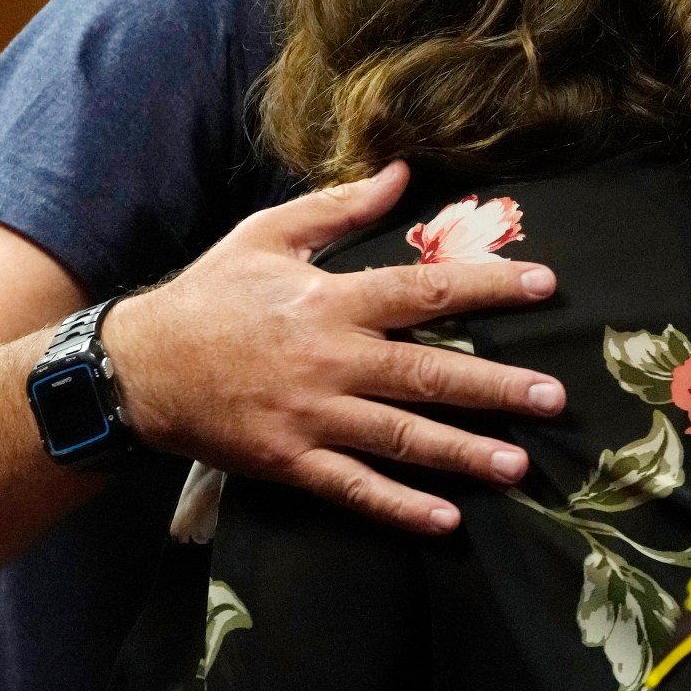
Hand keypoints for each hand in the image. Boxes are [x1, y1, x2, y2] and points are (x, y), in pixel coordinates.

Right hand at [103, 162, 565, 533]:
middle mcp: (329, 359)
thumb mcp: (267, 235)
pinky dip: (399, 506)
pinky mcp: (290, 462)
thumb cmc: (209, 296)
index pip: (426, 289)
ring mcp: (310, 416)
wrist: (136, 367)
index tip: (546, 287)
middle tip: (554, 398)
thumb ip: (340, 207)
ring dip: (462, 453)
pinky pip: (353, 489)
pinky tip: (445, 519)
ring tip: (518, 466)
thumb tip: (403, 172)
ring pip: (400, 436)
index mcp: (330, 299)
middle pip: (426, 372)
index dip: (490, 287)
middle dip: (494, 387)